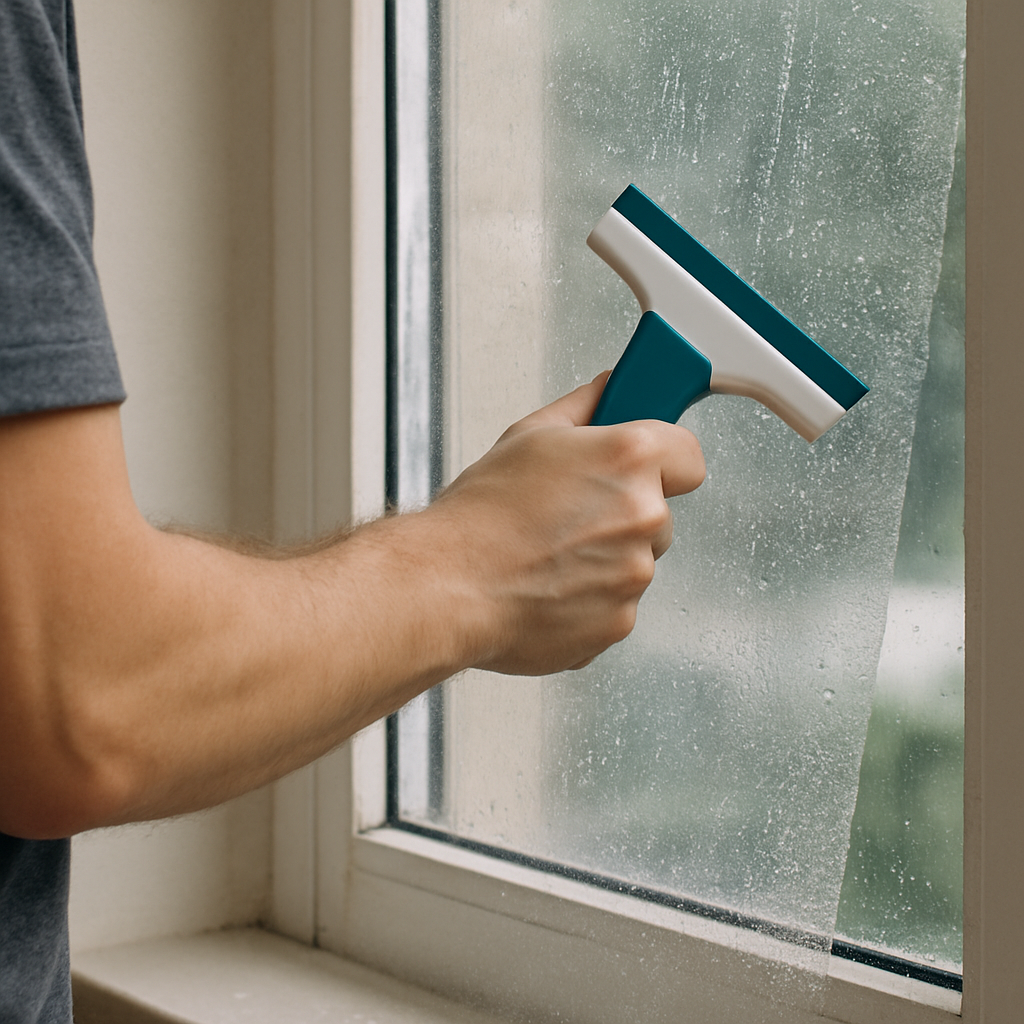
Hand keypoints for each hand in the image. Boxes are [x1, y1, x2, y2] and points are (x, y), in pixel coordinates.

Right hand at [423, 373, 704, 674]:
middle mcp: (642, 515)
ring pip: (636, 560)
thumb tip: (607, 390)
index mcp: (628, 459)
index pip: (689, 456)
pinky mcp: (620, 620)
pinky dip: (590, 598)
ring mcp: (634, 573)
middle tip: (571, 514)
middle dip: (625, 512)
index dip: (666, 461)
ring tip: (550, 553)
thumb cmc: (480, 515)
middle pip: (660, 512)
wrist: (449, 585)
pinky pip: (616, 602)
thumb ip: (584, 406)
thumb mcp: (527, 436)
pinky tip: (549, 583)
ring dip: (606, 558)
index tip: (649, 467)